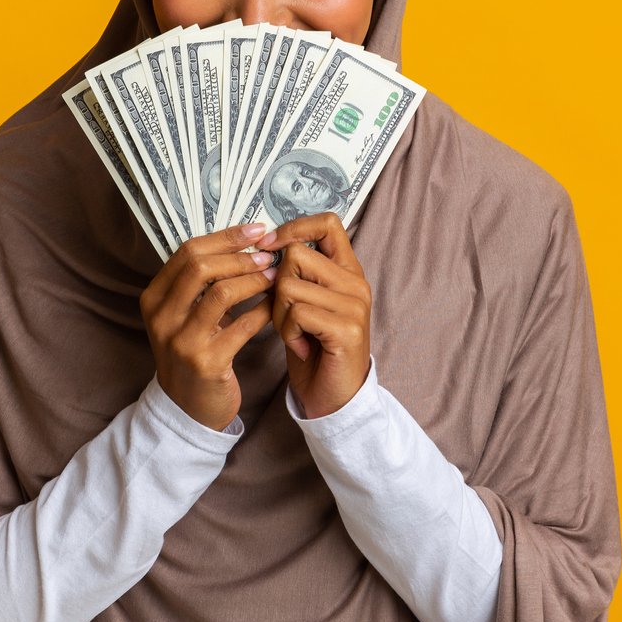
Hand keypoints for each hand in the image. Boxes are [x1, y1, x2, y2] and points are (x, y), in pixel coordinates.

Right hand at [140, 221, 277, 429]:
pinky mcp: (207, 362)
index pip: (187, 252)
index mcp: (153, 298)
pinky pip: (243, 325)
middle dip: (240, 255)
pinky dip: (263, 310)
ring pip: (222, 292)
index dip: (225, 237)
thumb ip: (200, 283)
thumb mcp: (183, 316)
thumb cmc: (194, 353)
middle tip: (268, 254)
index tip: (255, 231)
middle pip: (200, 266)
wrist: (188, 409)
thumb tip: (242, 240)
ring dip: (254, 279)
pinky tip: (276, 305)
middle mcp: (162, 318)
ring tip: (276, 276)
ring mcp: (182, 341)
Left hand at [259, 212, 370, 417]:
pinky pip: (297, 313)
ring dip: (280, 314)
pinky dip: (288, 332)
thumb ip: (295, 273)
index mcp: (347, 271)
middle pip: (296, 256)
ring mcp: (354, 305)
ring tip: (296, 334)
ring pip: (290, 285)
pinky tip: (302, 346)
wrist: (332, 397)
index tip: (270, 246)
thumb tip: (265, 244)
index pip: (327, 223)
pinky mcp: (347, 329)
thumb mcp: (304, 303)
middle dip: (276, 286)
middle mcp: (356, 283)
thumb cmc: (314, 349)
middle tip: (289, 316)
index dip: (294, 228)